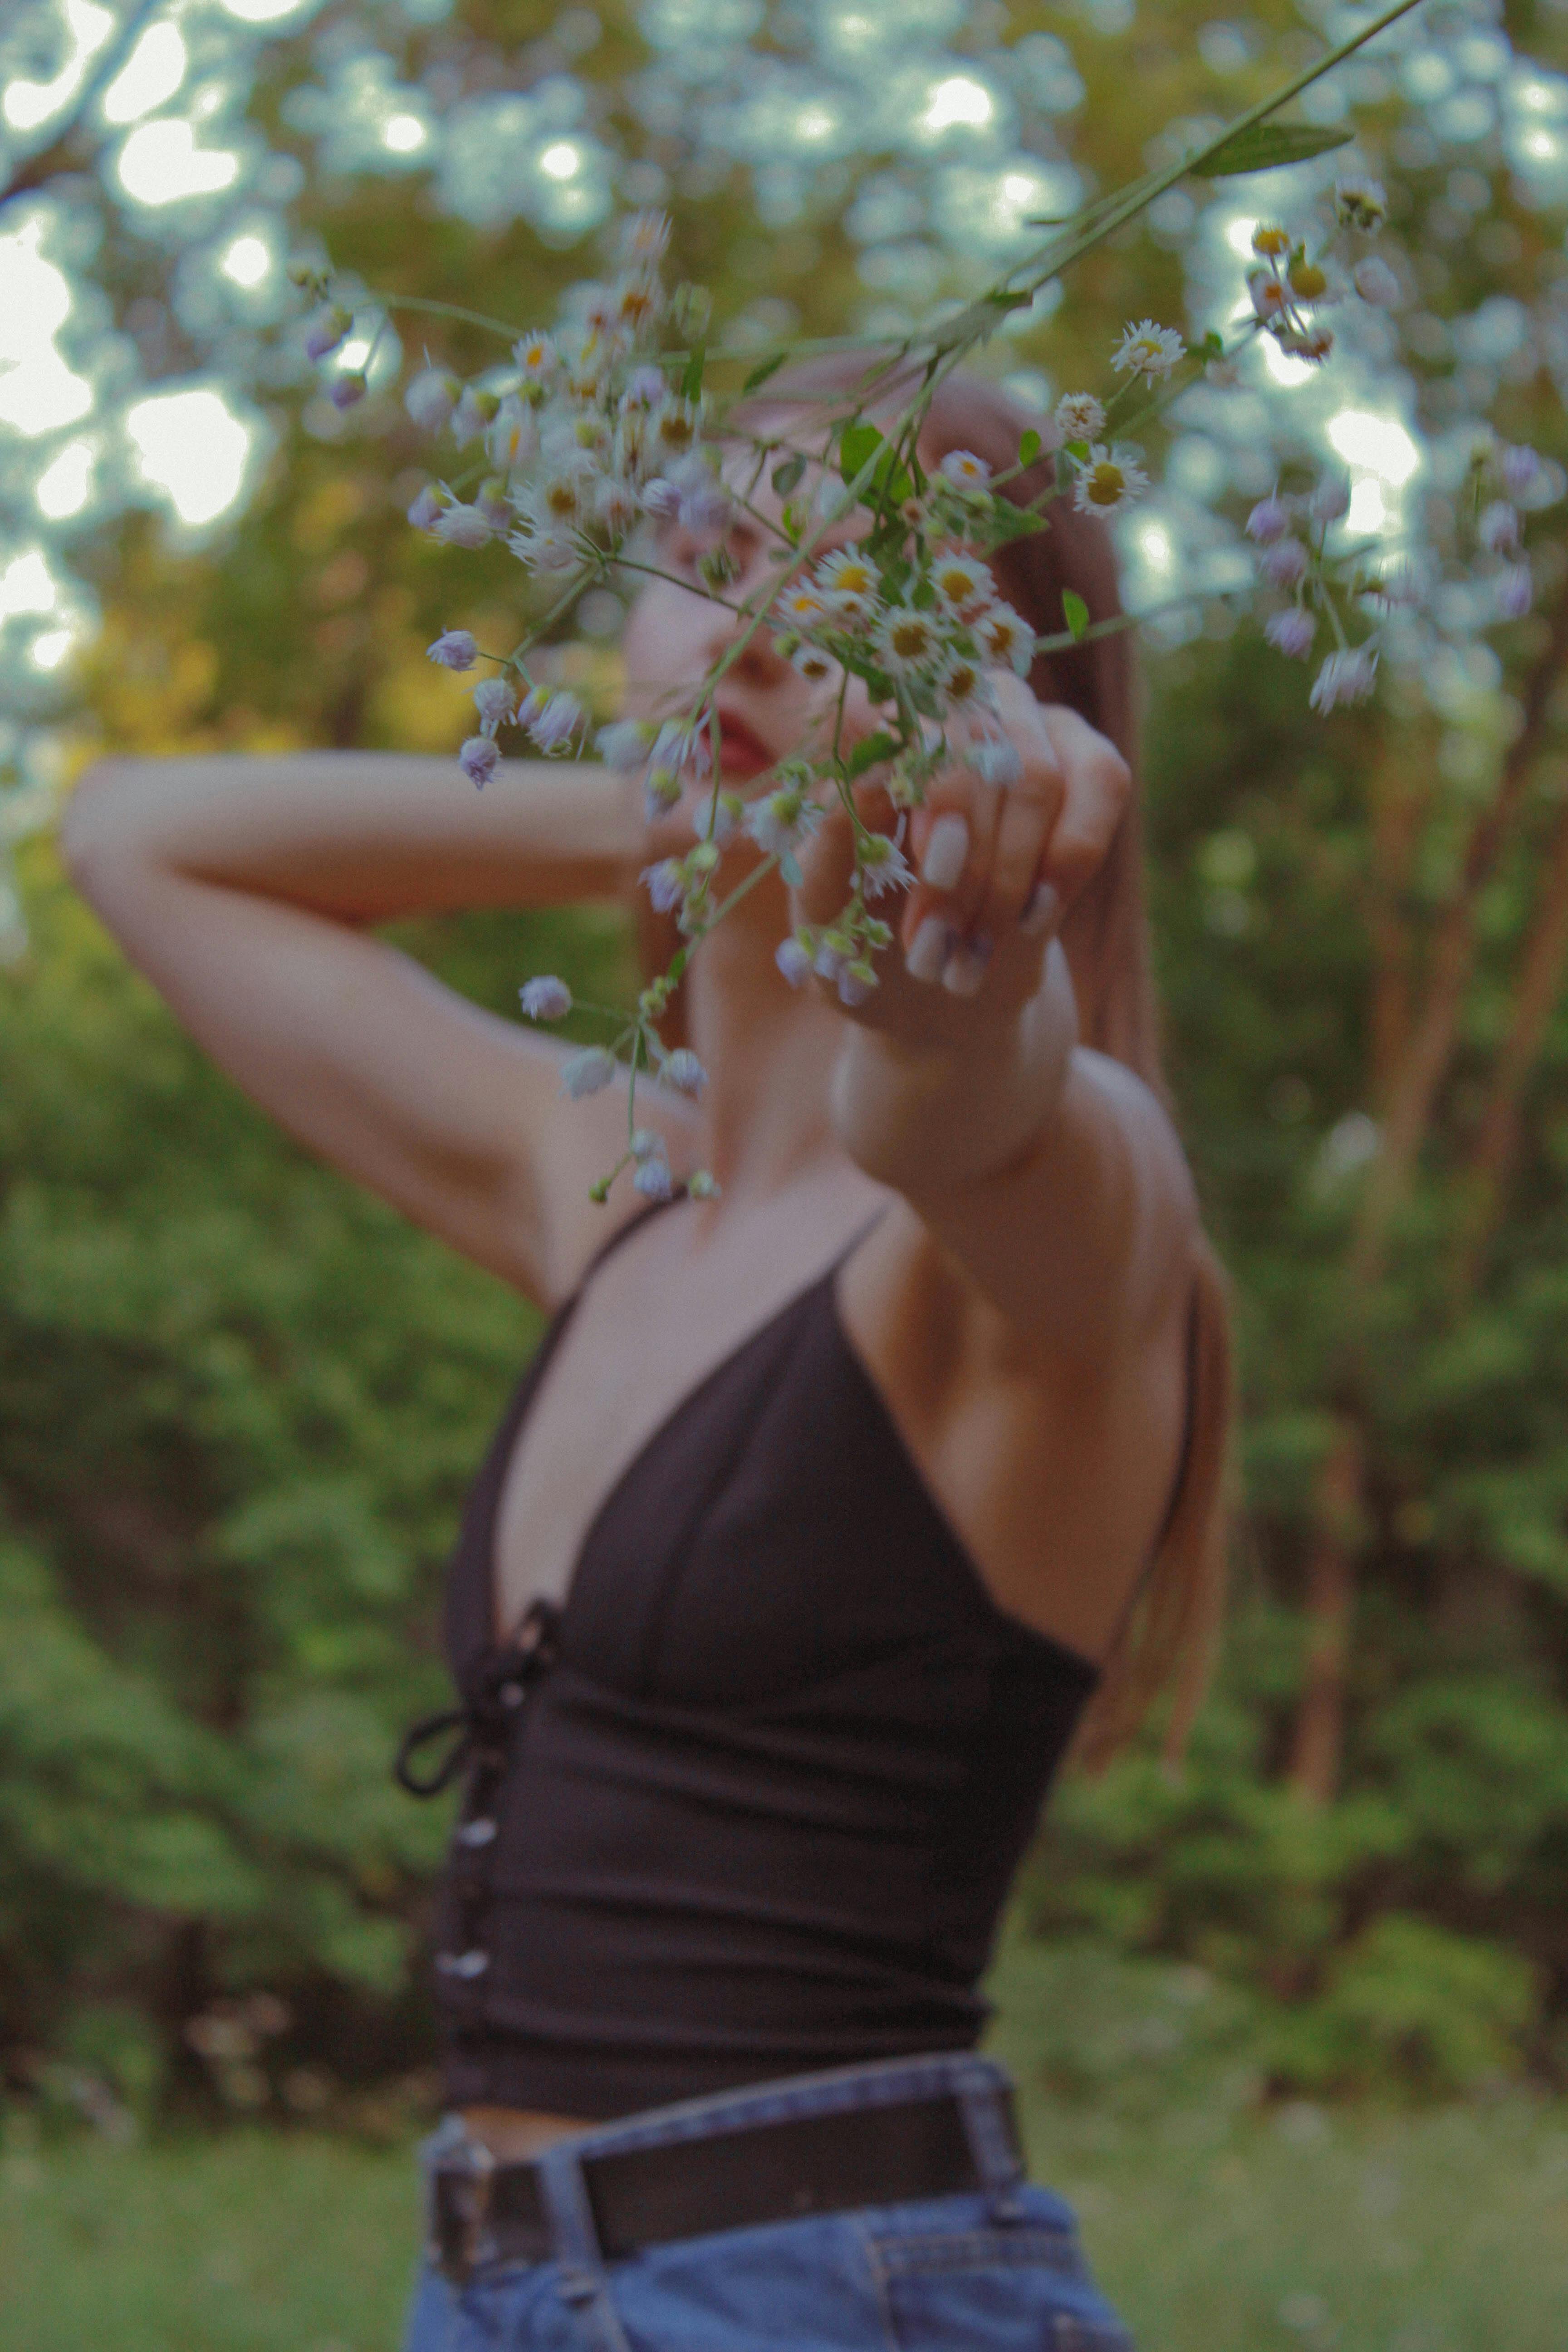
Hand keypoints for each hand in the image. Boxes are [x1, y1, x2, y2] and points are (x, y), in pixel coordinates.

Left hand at [791, 671, 1130, 1030]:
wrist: (938, 988)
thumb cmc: (863, 941)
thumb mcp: (827, 919)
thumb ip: (832, 851)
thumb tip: (870, 779)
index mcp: (857, 728)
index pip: (877, 703)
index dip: (899, 771)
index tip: (913, 857)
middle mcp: (942, 704)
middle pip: (967, 746)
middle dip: (959, 862)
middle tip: (931, 948)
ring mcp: (1019, 722)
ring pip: (1035, 774)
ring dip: (1006, 880)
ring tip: (970, 956)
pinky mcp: (1083, 758)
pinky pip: (1103, 781)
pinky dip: (1067, 861)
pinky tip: (1032, 919)